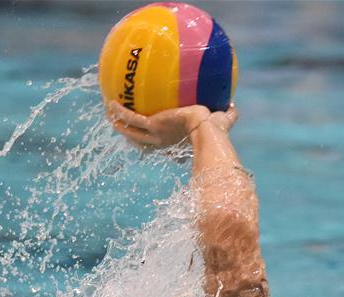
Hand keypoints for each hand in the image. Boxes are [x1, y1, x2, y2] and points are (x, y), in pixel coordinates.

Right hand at [107, 101, 237, 147]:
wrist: (207, 131)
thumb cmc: (218, 131)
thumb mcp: (223, 120)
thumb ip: (228, 114)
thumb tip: (233, 105)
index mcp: (179, 143)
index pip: (167, 146)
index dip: (161, 144)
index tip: (157, 140)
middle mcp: (166, 142)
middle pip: (145, 141)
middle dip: (134, 136)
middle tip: (125, 128)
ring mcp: (157, 136)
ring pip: (133, 132)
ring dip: (121, 125)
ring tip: (111, 116)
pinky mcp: (152, 126)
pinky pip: (131, 118)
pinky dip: (120, 112)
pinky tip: (111, 103)